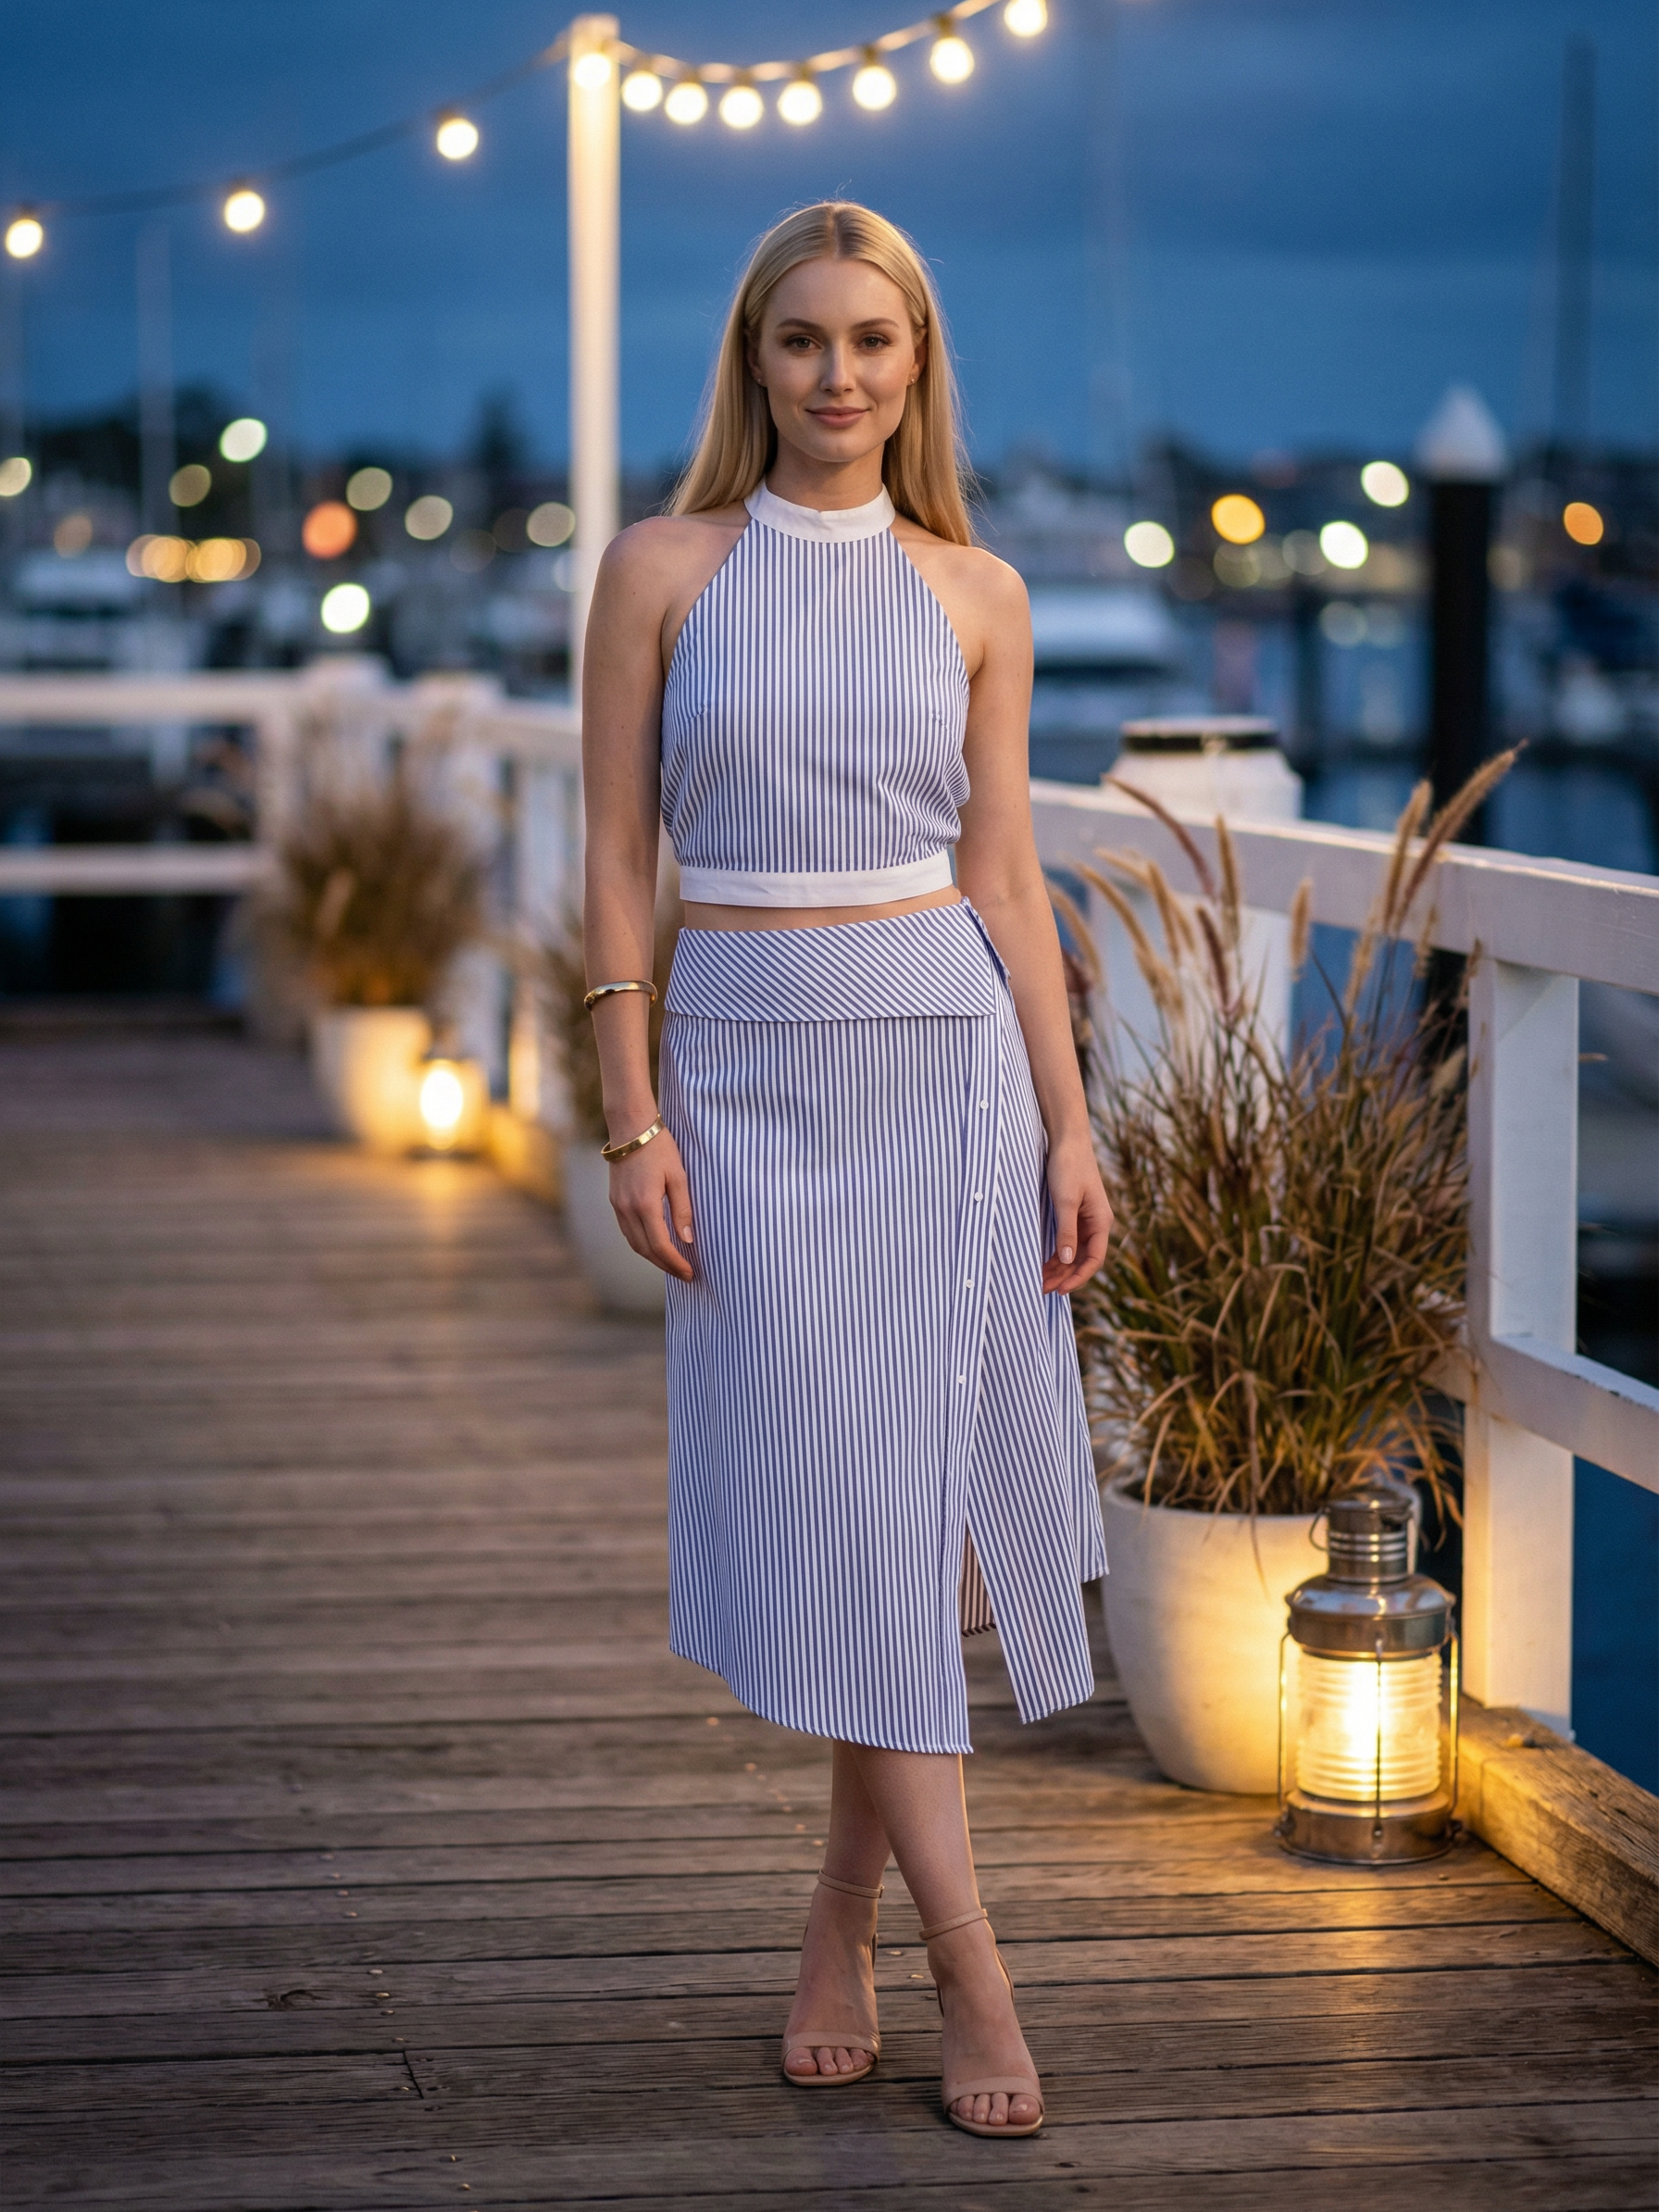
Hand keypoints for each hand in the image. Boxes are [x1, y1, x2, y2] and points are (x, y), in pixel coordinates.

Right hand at [607, 1123, 693, 1280]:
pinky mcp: (615, 1201)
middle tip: (684, 1274)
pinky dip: (642, 1243)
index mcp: (645, 1204)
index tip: (690, 1273)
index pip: (661, 1246)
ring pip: (634, 1243)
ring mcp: (618, 1206)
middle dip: (665, 1265)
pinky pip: (627, 1231)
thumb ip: (683, 1209)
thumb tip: (687, 1239)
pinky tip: (655, 1244)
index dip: (676, 1263)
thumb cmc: (659, 1148)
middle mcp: (627, 1209)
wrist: (630, 1127)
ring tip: (672, 1264)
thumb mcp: (678, 1176)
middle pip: (645, 1250)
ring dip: (652, 1257)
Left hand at [1043, 1132, 1111, 1295]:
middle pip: (1083, 1259)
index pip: (1094, 1260)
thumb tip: (1066, 1261)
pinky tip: (1042, 1261)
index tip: (1059, 1291)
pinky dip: (1056, 1252)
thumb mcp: (1065, 1200)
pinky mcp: (1074, 1212)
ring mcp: (1086, 1219)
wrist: (1067, 1139)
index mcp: (1100, 1222)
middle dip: (1064, 1276)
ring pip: (1074, 1252)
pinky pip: (1068, 1240)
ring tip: (1040, 1280)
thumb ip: (1066, 1231)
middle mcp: (1096, 1223)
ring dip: (1059, 1267)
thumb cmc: (1068, 1166)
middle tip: (1042, 1289)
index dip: (1078, 1278)